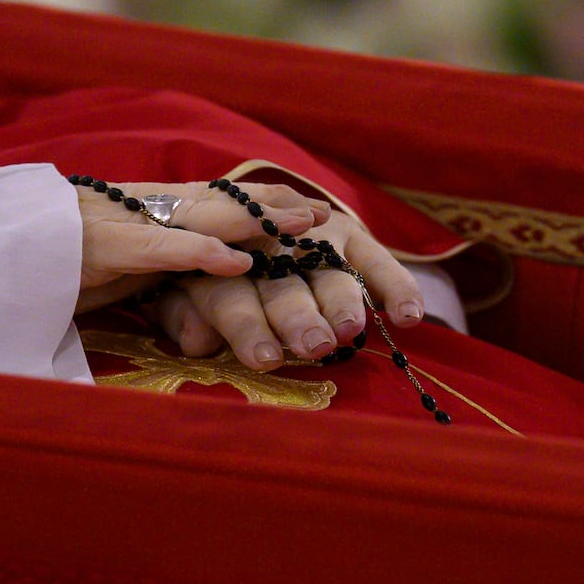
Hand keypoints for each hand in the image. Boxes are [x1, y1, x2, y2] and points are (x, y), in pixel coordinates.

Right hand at [76, 180, 330, 311]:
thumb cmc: (37, 264)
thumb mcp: (104, 266)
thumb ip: (146, 271)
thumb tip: (190, 287)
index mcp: (138, 213)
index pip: (209, 204)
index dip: (257, 207)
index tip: (304, 209)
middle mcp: (136, 210)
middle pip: (216, 204)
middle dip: (271, 208)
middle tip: (323, 213)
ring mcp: (121, 225)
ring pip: (200, 217)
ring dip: (255, 222)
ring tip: (303, 226)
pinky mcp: (101, 249)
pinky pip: (160, 249)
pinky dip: (201, 253)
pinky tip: (239, 260)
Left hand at [148, 211, 424, 370]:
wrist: (237, 225)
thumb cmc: (198, 281)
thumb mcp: (174, 297)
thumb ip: (180, 317)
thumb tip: (197, 338)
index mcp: (216, 262)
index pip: (230, 293)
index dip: (247, 325)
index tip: (265, 358)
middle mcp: (266, 245)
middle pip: (282, 283)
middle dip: (298, 314)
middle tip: (314, 344)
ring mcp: (309, 235)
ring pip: (325, 271)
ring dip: (340, 301)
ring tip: (351, 329)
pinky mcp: (346, 233)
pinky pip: (375, 259)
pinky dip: (394, 285)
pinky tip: (409, 316)